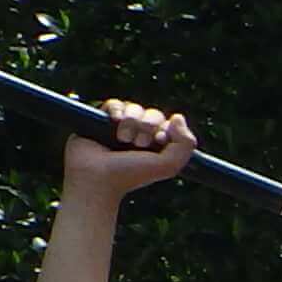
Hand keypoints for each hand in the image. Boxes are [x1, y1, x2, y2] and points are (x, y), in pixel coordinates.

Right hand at [63, 99, 197, 197]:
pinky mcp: (100, 120)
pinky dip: (117, 109)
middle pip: (153, 115)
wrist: (96, 177)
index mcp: (156, 147)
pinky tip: (115, 120)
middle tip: (139, 143)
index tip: (160, 140)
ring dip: (132, 121)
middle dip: (149, 125)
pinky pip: (115, 104)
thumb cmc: (130, 174)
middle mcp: (139, 136)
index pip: (169, 125)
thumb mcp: (168, 165)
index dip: (166, 129)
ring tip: (123, 138)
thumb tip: (177, 117)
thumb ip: (186, 144)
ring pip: (135, 108)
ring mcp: (119, 128)